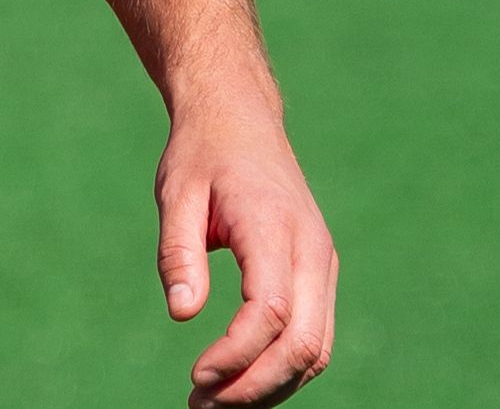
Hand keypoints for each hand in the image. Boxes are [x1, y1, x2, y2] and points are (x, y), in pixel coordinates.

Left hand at [161, 93, 337, 404]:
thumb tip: (182, 314)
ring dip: (272, 384)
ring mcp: (322, 266)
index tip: (197, 378)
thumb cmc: (203, 155)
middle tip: (201, 406)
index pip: (271, 310)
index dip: (238, 354)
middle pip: (305, 343)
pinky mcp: (318, 275)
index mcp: (274, 227)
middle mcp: (312, 252)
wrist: (241, 120)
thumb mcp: (176, 192)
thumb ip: (178, 252)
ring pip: (317, 348)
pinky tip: (241, 381)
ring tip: (216, 404)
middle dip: (257, 385)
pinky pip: (313, 335)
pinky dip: (283, 367)